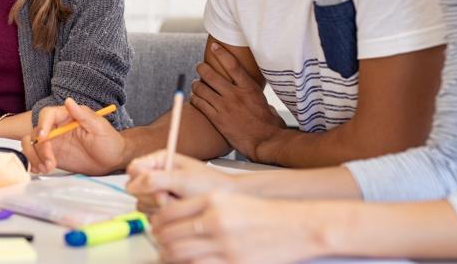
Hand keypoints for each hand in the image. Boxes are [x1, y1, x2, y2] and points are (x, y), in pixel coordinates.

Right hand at [21, 98, 127, 175]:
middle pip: (35, 132)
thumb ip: (83, 115)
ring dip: (35, 158)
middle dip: (39, 149)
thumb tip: (69, 101)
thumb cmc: (109, 141)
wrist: (112, 160)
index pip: (47, 115)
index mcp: (66, 116)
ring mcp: (53, 143)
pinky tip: (43, 170)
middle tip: (50, 163)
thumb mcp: (99, 127)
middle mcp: (56, 128)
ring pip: (32, 145)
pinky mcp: (52, 156)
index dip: (42, 124)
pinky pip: (36, 158)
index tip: (44, 137)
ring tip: (47, 168)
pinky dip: (35, 164)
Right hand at [126, 151, 234, 214]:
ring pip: (142, 203)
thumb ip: (155, 180)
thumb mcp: (182, 180)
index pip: (133, 170)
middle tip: (170, 196)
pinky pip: (150, 214)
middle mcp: (157, 175)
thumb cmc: (210, 185)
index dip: (140, 180)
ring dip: (158, 207)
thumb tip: (132, 185)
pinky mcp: (162, 207)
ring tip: (178, 203)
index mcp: (159, 160)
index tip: (157, 187)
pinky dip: (163, 215)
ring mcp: (158, 192)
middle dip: (152, 196)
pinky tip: (178, 210)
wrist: (227, 199)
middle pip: (135, 188)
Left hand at [151, 192, 320, 263]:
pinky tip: (186, 263)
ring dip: (168, 256)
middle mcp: (214, 220)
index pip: (168, 212)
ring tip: (168, 255)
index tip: (157, 227)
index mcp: (211, 200)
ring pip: (178, 253)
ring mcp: (223, 244)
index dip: (158, 222)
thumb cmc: (265, 214)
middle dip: (160, 241)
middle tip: (160, 243)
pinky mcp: (232, 262)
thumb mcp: (229, 201)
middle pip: (169, 234)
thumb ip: (201, 207)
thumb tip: (173, 218)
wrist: (298, 226)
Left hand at [190, 44, 285, 161]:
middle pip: (211, 75)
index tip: (214, 46)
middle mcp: (235, 95)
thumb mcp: (267, 105)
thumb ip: (257, 98)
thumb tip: (258, 99)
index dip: (221, 54)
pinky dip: (195, 99)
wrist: (265, 142)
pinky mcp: (217, 118)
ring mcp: (224, 106)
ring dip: (196, 85)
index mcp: (249, 88)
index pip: (232, 66)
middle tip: (200, 67)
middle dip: (202, 68)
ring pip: (201, 88)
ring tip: (196, 85)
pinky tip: (195, 99)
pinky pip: (199, 104)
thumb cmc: (270, 126)